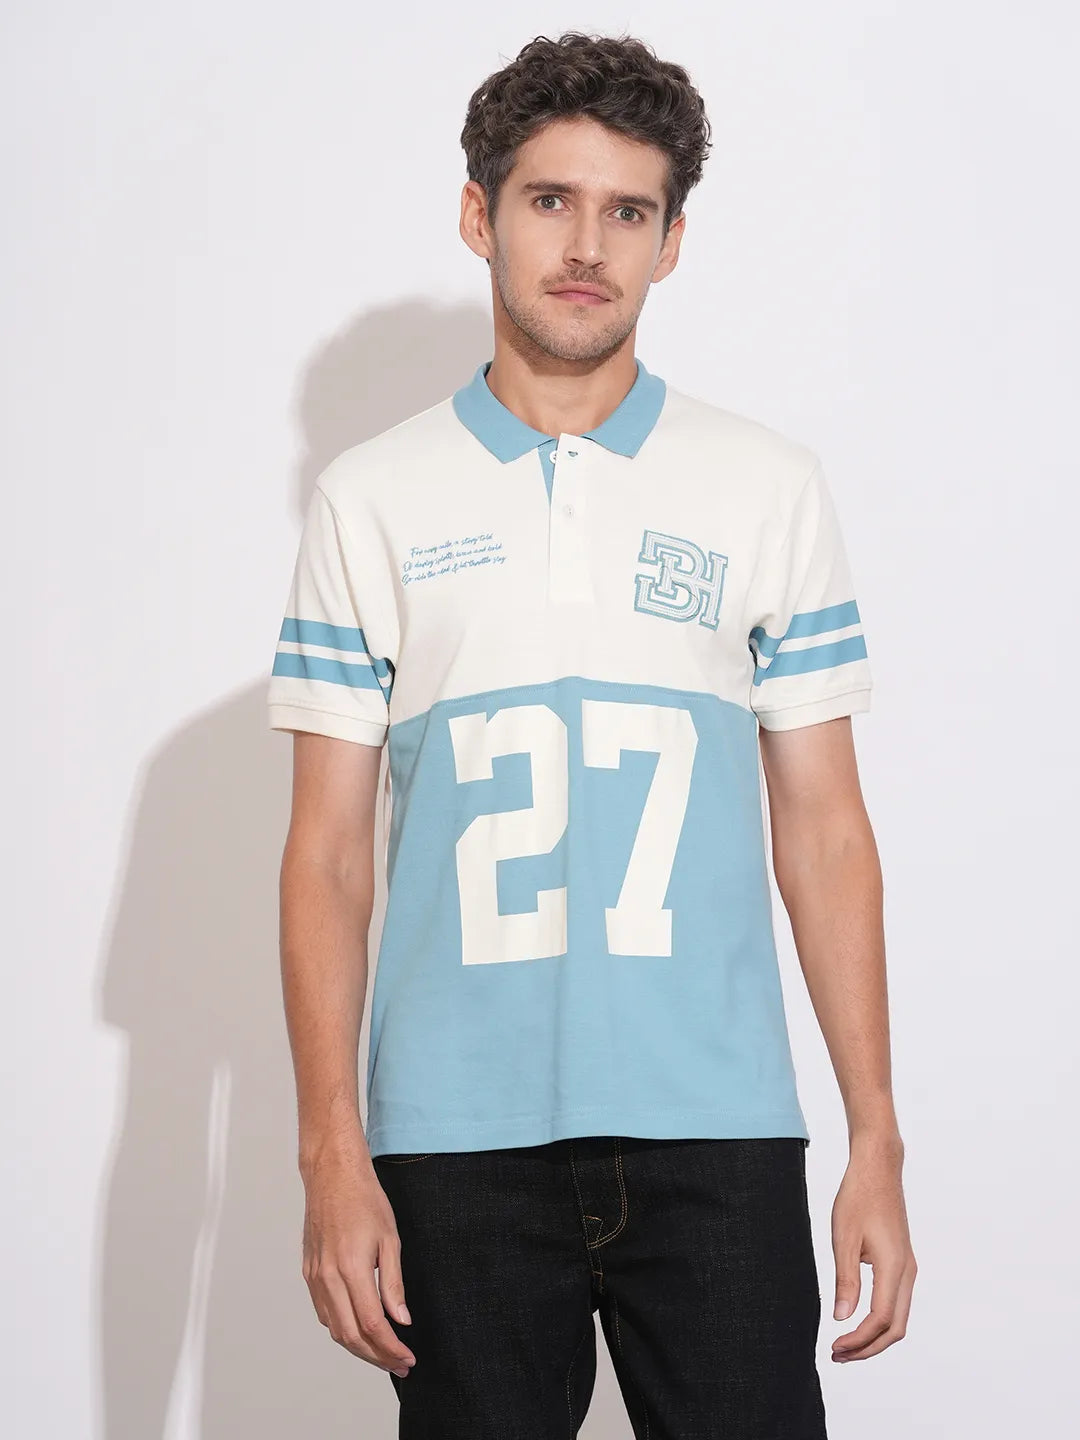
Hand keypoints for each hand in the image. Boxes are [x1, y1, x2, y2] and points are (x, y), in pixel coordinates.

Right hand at [300, 1147, 416, 1378]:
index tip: (408, 1358)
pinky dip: (342, 1329)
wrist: (332, 1176)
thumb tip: (401, 1319)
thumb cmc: (364, 1200)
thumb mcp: (390, 1238)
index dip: (391, 1348)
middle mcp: (328, 1278)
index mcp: (351, 1268)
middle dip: (377, 1357)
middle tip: (400, 1364)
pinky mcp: (309, 1273)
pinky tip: (360, 1330)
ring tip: (384, 1353)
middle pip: (351, 1335)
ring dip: (359, 1348)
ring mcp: (315, 1277)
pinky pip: (324, 1313)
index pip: (372, 1324)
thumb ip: (394, 1283)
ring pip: (334, 1329)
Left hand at [830, 1137, 916, 1361]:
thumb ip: (845, 1279)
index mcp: (894, 1267)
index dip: (859, 1341)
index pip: (880, 1320)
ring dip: (874, 1336)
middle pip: (895, 1328)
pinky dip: (880, 1320)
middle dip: (868, 1348)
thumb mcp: (843, 1236)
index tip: (834, 1347)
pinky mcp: (903, 1261)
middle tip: (838, 1355)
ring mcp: (908, 1266)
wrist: (878, 1168)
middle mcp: (907, 1271)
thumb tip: (843, 1318)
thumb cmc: (858, 1196)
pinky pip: (897, 1302)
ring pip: (898, 1317)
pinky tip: (857, 1319)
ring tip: (845, 1344)